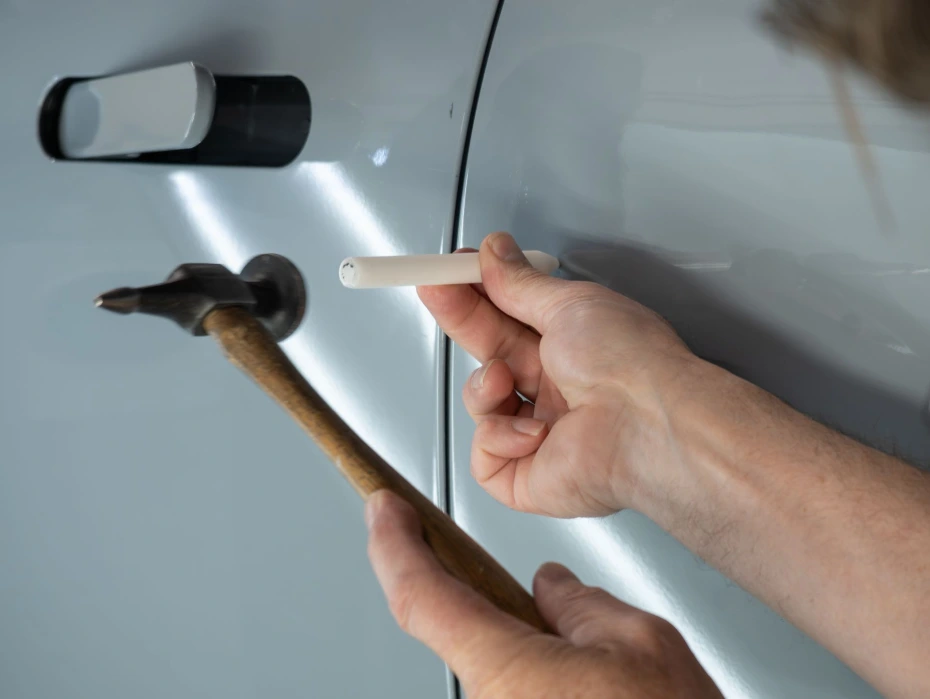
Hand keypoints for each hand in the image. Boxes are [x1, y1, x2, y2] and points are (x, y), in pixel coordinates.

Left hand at [366, 490, 721, 697]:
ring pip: (494, 669)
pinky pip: (510, 696)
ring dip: (526, 650)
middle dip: (500, 606)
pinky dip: (534, 678)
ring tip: (591, 662)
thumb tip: (553, 588)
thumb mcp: (641, 644)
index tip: (384, 511)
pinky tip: (579, 685)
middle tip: (543, 604)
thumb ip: (582, 604)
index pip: (421, 596)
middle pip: (464, 633)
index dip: (394, 544)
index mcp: (506, 672)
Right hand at [418, 232, 695, 516]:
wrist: (647, 425)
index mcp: (573, 347)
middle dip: (462, 320)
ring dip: (485, 387)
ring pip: (482, 404)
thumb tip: (496, 252)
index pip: (510, 316)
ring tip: (506, 380)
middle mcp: (558, 389)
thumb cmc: (631, 366)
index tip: (452, 270)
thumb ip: (521, 283)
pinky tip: (533, 433)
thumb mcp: (570, 304)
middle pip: (490, 352)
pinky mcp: (528, 476)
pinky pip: (485, 457)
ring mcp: (542, 433)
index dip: (478, 294)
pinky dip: (499, 439)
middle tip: (436, 289)